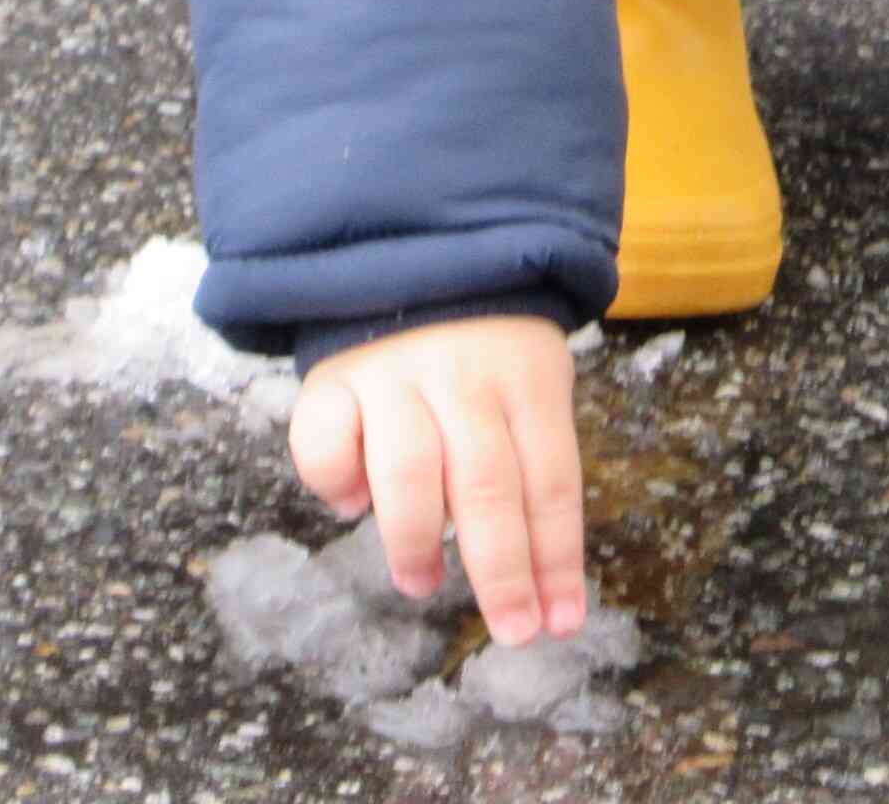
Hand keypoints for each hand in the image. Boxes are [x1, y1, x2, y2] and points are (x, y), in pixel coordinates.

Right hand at [288, 315, 585, 644]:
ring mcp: (394, 374)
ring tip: (422, 581)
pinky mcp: (333, 378)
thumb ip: (527, 462)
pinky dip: (336, 481)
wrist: (414, 258)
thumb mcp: (528, 384)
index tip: (560, 623)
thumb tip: (532, 574)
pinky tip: (350, 506)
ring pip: (409, 469)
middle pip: (488, 484)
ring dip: (417, 539)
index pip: (551, 481)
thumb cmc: (484, 352)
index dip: (556, 558)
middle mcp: (463, 377)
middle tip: (511, 630)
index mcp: (527, 379)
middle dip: (501, 571)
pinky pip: (327, 441)